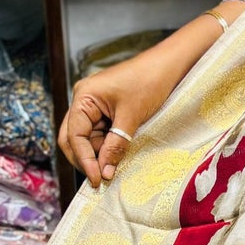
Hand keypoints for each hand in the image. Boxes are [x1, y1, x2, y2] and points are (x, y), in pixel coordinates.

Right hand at [58, 45, 184, 185]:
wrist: (170, 64)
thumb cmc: (150, 82)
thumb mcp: (132, 117)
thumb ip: (116, 145)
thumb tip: (105, 172)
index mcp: (83, 97)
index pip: (74, 136)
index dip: (84, 160)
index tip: (96, 180)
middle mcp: (84, 101)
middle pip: (74, 138)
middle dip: (86, 159)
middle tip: (101, 178)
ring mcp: (95, 105)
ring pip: (88, 138)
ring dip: (99, 154)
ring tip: (114, 168)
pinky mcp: (107, 109)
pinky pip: (101, 133)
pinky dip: (107, 146)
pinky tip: (117, 156)